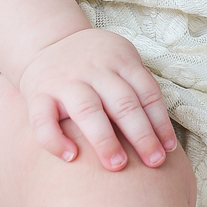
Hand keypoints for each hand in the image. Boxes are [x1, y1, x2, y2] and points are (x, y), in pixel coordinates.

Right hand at [17, 29, 177, 170]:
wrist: (47, 41)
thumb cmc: (95, 64)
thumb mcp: (120, 62)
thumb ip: (138, 90)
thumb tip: (164, 137)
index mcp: (120, 60)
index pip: (146, 92)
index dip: (160, 122)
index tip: (169, 150)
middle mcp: (93, 69)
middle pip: (122, 102)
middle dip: (141, 135)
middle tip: (153, 163)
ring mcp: (64, 80)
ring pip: (87, 110)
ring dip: (104, 139)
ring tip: (118, 166)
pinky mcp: (37, 93)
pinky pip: (43, 119)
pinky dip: (55, 139)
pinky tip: (71, 157)